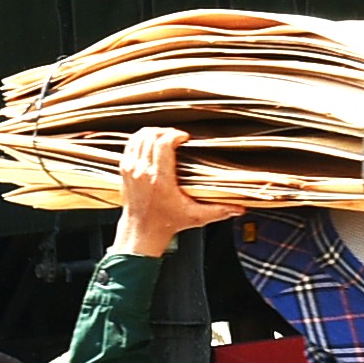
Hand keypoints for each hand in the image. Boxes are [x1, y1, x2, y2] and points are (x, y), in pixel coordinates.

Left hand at [114, 125, 213, 257]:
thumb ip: (218, 211)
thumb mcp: (196, 217)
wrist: (142, 231)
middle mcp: (143, 172)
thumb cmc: (166, 224)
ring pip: (139, 137)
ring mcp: (131, 170)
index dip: (175, 135)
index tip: (185, 138)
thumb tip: (239, 208)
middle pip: (151, 136)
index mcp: (160, 180)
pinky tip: (151, 141)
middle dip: (166, 131)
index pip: (163, 144)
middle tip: (177, 136)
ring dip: (153, 132)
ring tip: (165, 136)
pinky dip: (140, 138)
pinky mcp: (124, 170)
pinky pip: (130, 144)